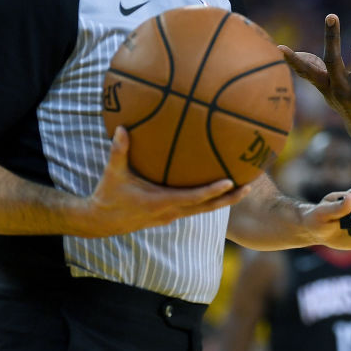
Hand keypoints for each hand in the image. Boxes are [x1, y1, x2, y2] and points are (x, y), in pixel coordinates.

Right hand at [78, 126, 252, 236]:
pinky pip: (194, 208)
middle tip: (249, 187)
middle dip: (228, 199)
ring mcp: (171, 216)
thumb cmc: (108, 196)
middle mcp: (170, 212)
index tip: (230, 182)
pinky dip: (208, 200)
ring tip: (242, 188)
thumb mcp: (113, 174)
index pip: (193, 198)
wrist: (100, 222)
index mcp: (160, 202)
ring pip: (203, 210)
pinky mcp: (169, 216)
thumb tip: (121, 128)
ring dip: (222, 201)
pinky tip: (217, 189)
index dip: (212, 191)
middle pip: (206, 207)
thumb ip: (119, 151)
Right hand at [279, 14, 350, 147]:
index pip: (306, 72)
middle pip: (332, 59)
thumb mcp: (328, 91)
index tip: (279, 48)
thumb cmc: (347, 105)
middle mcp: (340, 90)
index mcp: (327, 87)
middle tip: (331, 16)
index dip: (293, 61)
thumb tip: (283, 53)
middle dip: (331, 37)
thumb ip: (312, 72)